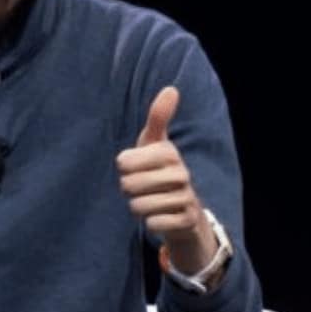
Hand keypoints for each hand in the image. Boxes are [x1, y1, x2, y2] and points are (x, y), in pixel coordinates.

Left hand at [116, 86, 216, 271]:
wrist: (185, 213)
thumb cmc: (160, 172)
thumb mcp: (155, 143)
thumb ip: (158, 117)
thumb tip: (172, 88)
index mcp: (169, 152)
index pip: (123, 162)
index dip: (124, 168)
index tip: (136, 168)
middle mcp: (181, 173)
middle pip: (128, 185)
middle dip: (129, 190)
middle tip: (143, 188)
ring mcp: (186, 197)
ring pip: (138, 206)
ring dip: (139, 207)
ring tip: (151, 201)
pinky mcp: (187, 220)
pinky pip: (152, 223)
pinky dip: (151, 223)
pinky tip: (161, 217)